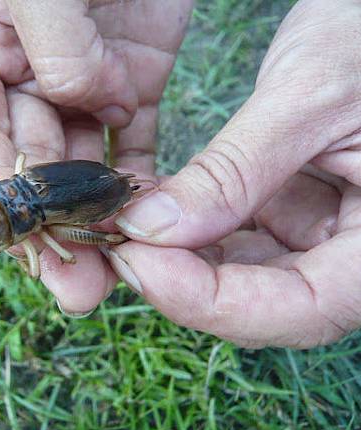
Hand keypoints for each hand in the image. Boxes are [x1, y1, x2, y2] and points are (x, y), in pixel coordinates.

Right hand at [0, 0, 192, 313]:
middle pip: (27, 170)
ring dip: (95, 223)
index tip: (18, 244)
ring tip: (118, 272)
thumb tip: (83, 102)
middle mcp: (19, 78)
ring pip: (78, 170)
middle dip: (51, 233)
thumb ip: (48, 38)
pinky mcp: (132, 83)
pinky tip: (150, 216)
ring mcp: (77, 85)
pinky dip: (138, 181)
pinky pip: (130, 144)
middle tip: (77, 289)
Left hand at [110, 0, 360, 347]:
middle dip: (181, 281)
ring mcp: (318, 231)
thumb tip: (150, 229)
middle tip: (116, 245)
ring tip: (123, 221)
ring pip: (239, 271)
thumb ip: (234, 172)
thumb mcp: (308, 98)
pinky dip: (185, 223)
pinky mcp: (287, 208)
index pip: (303, 307)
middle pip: (264, 301)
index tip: (141, 265)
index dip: (215, 302)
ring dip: (175, 254)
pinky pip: (232, 234)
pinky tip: (146, 205)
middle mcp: (353, 251)